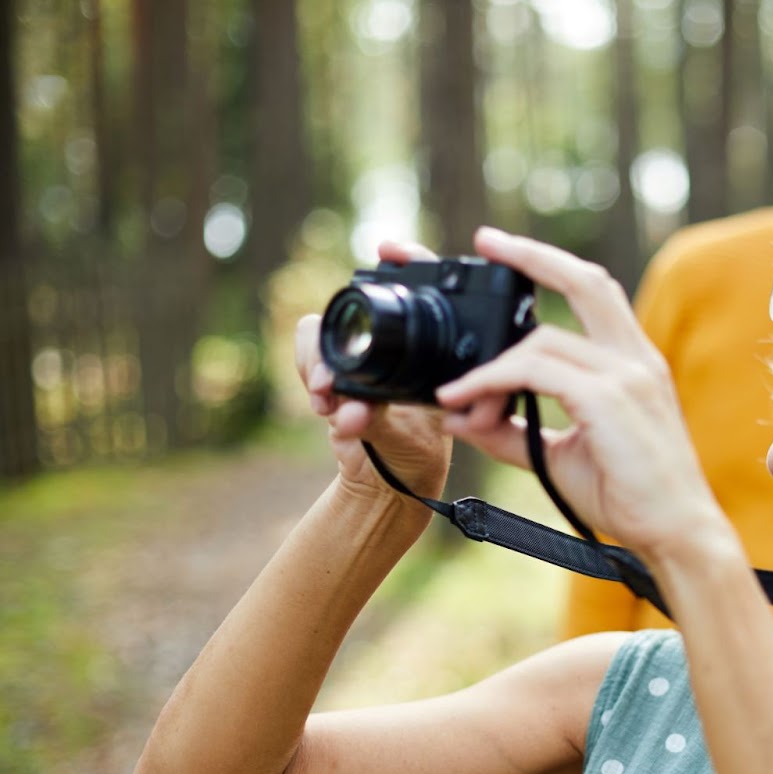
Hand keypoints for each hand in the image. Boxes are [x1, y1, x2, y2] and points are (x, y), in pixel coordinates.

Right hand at [295, 239, 451, 500]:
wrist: (392, 482)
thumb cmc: (419, 455)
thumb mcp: (409, 438)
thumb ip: (376, 421)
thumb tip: (350, 412)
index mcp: (423, 350)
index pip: (413, 287)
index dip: (403, 260)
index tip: (385, 249)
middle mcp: (388, 345)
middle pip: (347, 308)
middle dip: (334, 337)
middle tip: (327, 378)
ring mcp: (356, 359)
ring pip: (317, 333)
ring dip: (314, 363)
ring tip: (325, 398)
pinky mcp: (331, 378)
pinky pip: (307, 362)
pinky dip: (310, 381)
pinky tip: (326, 410)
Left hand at [436, 228, 729, 561]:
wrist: (678, 534)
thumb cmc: (632, 497)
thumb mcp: (561, 458)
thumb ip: (514, 432)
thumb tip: (461, 416)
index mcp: (634, 364)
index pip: (594, 294)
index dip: (551, 267)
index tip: (506, 251)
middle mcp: (636, 360)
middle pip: (587, 282)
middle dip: (533, 255)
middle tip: (485, 240)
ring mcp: (627, 377)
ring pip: (541, 340)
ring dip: (488, 366)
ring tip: (457, 397)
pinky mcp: (610, 400)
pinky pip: (535, 372)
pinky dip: (492, 380)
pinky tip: (465, 400)